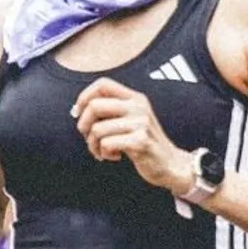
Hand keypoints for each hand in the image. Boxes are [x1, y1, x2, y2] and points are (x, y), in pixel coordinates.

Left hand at [71, 79, 192, 193]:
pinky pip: (106, 144)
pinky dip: (104, 153)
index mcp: (135, 98)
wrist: (170, 164)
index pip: (103, 84)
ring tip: (102, 151)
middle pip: (94, 106)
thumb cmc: (143, 143)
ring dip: (93, 145)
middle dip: (83, 125)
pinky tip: (115, 156)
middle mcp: (138, 107)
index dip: (84, 96)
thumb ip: (110, 111)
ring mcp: (141, 123)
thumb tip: (77, 110)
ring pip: (97, 129)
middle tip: (88, 138)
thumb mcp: (131, 119)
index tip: (79, 113)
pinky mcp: (140, 141)